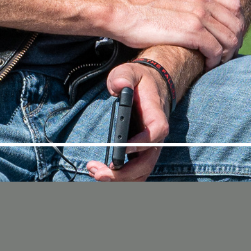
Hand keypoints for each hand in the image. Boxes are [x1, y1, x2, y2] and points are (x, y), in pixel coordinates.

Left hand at [86, 63, 170, 182]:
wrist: (151, 87)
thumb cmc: (139, 81)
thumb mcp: (130, 71)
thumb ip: (123, 77)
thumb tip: (119, 86)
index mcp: (156, 115)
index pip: (155, 133)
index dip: (141, 144)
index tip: (121, 149)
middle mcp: (156, 137)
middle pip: (146, 162)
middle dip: (124, 173)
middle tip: (98, 172)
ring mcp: (150, 147)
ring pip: (141, 172)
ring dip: (119, 179)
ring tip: (94, 172)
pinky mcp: (141, 153)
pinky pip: (135, 172)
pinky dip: (120, 178)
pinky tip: (101, 172)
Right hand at [104, 0, 243, 68]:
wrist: (123, 12)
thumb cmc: (141, 5)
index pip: (234, 5)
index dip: (235, 24)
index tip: (227, 37)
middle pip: (235, 24)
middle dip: (233, 42)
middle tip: (224, 54)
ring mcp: (198, 15)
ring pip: (228, 38)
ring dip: (225, 54)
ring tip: (215, 62)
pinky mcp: (191, 32)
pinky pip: (215, 49)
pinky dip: (214, 60)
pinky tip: (205, 65)